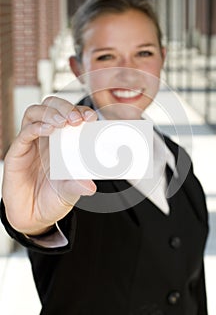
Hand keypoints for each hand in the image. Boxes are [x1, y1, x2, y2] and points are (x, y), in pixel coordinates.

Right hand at [2, 96, 96, 234]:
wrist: (33, 217)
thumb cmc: (53, 199)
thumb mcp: (70, 192)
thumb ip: (77, 186)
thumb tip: (91, 186)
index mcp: (63, 142)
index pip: (70, 115)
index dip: (80, 111)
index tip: (91, 117)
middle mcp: (47, 138)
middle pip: (51, 106)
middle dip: (64, 106)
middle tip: (75, 118)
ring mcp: (31, 143)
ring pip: (35, 113)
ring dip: (50, 112)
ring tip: (62, 122)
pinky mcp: (18, 152)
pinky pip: (24, 133)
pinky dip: (36, 127)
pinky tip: (47, 130)